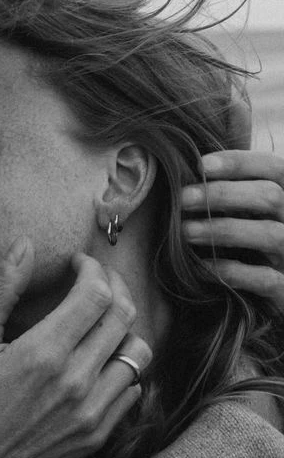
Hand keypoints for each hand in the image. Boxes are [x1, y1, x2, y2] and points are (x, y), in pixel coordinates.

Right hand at [0, 239, 150, 457]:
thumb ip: (0, 289)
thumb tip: (24, 244)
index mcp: (44, 352)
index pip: (96, 294)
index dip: (92, 269)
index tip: (76, 264)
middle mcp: (77, 381)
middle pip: (123, 316)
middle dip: (113, 287)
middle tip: (94, 281)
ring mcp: (92, 412)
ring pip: (137, 353)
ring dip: (123, 328)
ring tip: (100, 320)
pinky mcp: (97, 436)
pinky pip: (132, 390)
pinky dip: (123, 367)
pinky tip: (98, 361)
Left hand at [181, 150, 283, 311]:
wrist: (277, 295)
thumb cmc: (255, 248)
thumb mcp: (250, 215)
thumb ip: (232, 195)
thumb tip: (188, 174)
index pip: (275, 168)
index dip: (240, 162)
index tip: (200, 165)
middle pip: (271, 197)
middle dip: (223, 194)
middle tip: (182, 198)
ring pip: (271, 235)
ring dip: (224, 229)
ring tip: (184, 231)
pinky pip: (265, 279)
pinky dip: (231, 271)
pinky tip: (201, 267)